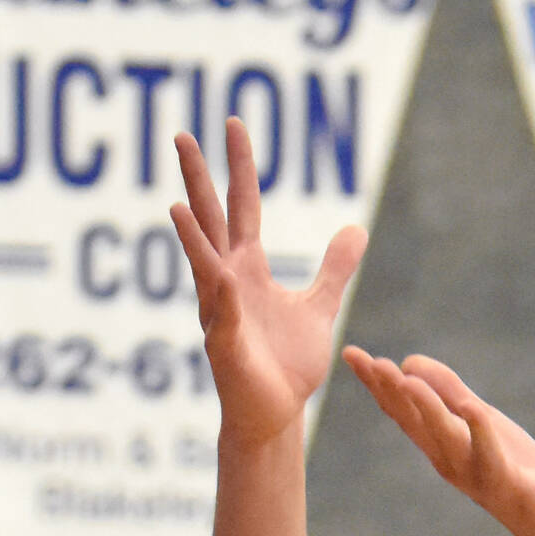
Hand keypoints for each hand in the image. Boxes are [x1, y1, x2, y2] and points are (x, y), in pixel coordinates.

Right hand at [170, 118, 365, 446]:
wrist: (278, 411)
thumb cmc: (288, 362)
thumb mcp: (319, 305)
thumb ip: (334, 269)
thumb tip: (356, 229)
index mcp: (247, 269)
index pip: (241, 206)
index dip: (239, 167)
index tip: (233, 124)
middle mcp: (227, 281)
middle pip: (210, 221)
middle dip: (198, 182)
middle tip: (182, 135)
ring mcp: (220, 311)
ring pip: (204, 266)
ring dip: (192, 238)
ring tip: (178, 205)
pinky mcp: (226, 345)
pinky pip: (221, 316)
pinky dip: (218, 295)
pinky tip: (215, 275)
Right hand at [342, 349, 534, 535]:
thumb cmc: (509, 465)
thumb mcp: (477, 418)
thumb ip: (447, 390)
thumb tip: (408, 361)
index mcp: (437, 442)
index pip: (400, 409)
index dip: (375, 382)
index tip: (350, 353)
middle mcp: (446, 457)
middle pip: (413, 421)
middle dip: (390, 391)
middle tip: (368, 361)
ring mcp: (472, 470)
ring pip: (445, 435)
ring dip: (426, 407)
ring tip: (407, 379)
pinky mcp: (503, 479)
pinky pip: (489, 453)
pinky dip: (480, 431)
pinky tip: (472, 408)